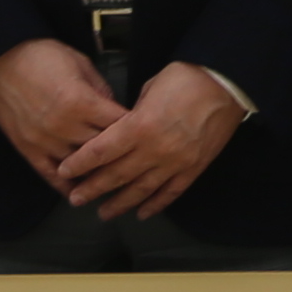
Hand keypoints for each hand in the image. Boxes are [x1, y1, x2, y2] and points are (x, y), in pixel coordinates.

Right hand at [0, 38, 126, 186]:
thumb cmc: (41, 56)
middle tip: (135, 159)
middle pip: (102, 150)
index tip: (146, 134)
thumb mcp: (80, 63)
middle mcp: (64, 126)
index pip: (119, 125)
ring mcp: (44, 141)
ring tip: (114, 179)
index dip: (136, 129)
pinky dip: (66, 185)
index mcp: (81, 102)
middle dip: (120, 153)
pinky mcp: (27, 150)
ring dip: (96, 173)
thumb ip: (101, 89)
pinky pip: (51, 175)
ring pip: (79, 168)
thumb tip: (114, 110)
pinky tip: (79, 192)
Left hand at [51, 62, 247, 219]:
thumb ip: (133, 114)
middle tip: (75, 199)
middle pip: (116, 175)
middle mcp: (154, 150)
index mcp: (139, 126)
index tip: (65, 171)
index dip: (80, 163)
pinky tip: (142, 213)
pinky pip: (170, 192)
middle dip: (93, 188)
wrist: (226, 84)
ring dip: (119, 203)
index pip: (100, 151)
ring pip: (141, 190)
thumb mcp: (150, 88)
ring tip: (103, 213)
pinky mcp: (193, 168)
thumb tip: (123, 127)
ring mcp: (175, 162)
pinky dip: (155, 205)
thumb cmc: (186, 78)